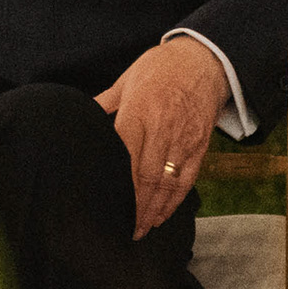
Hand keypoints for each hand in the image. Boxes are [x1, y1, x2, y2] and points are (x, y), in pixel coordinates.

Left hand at [96, 39, 222, 238]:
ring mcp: (183, 138)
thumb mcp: (128, 78)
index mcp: (139, 111)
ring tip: (142, 229)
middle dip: (137, 207)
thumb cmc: (161, 67)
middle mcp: (162, 128)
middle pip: (148, 176)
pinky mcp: (200, 145)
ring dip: (155, 210)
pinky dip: (175, 200)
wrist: (205, 59)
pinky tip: (163, 214)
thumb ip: (106, 102)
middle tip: (126, 229)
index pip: (127, 156)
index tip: (110, 205)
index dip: (122, 185)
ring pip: (168, 182)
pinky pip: (187, 178)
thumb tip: (82, 117)